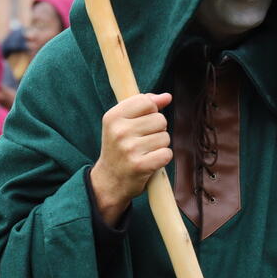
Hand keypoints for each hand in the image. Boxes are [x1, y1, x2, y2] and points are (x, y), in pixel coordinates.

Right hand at [91, 92, 173, 224]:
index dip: (151, 111)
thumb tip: (167, 96)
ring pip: (165, 137)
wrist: (109, 181)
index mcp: (113, 117)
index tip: (142, 122)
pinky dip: (162, 158)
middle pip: (160, 119)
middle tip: (142, 141)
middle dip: (157, 130)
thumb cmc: (119, 148)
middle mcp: (119, 131)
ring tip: (145, 152)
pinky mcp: (140, 166)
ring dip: (160, 145)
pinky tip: (150, 162)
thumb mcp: (122, 123)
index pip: (146, 102)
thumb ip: (143, 106)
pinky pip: (167, 153)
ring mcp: (129, 149)